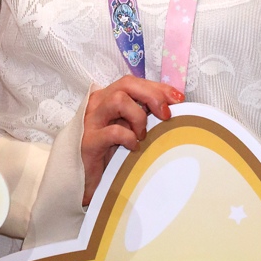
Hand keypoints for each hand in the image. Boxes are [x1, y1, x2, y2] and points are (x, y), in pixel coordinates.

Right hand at [81, 76, 183, 204]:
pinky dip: (128, 137)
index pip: (134, 82)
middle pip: (126, 84)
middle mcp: (98, 104)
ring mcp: (92, 121)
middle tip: (166, 115)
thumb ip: (143, 115)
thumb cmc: (109, 152)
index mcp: (108, 97)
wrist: (82, 178)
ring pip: (118, 100)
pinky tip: (133, 147)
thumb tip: (172, 108)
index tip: (178, 99)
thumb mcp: (128, 128)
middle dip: (152, 95)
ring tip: (142, 134)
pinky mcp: (89, 142)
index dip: (158, 87)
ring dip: (138, 116)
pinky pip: (113, 131)